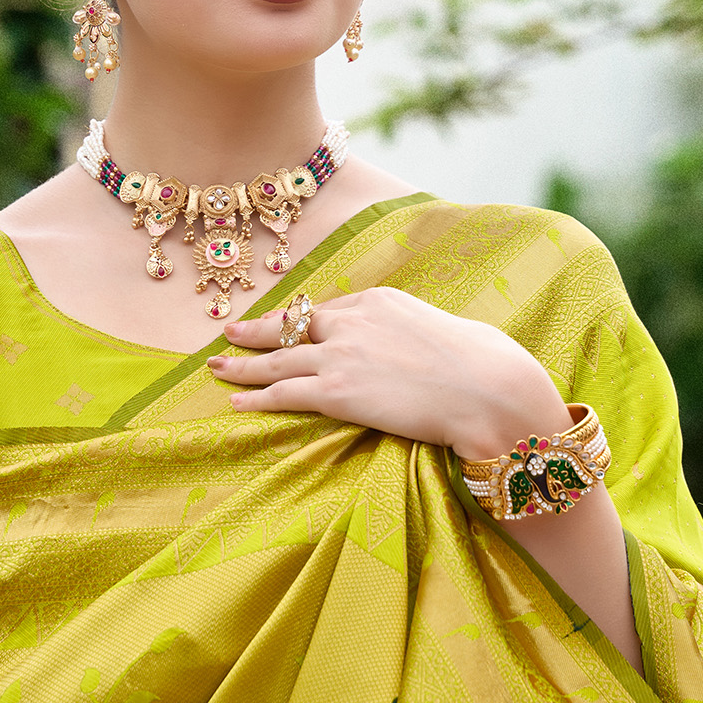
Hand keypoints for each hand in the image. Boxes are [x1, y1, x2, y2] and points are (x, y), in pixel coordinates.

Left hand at [208, 287, 569, 460]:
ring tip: (217, 367)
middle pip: (291, 328)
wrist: (485, 387)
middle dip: (257, 332)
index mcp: (377, 301)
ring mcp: (340, 357)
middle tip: (229, 334)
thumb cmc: (481, 362)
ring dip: (243, 364)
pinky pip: (284, 393)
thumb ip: (416, 333)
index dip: (302, 324)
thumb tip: (421, 348)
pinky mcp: (337, 393)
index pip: (329, 312)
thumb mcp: (444, 329)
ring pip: (277, 361)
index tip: (285, 329)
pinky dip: (256, 397)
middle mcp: (351, 322)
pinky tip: (237, 400)